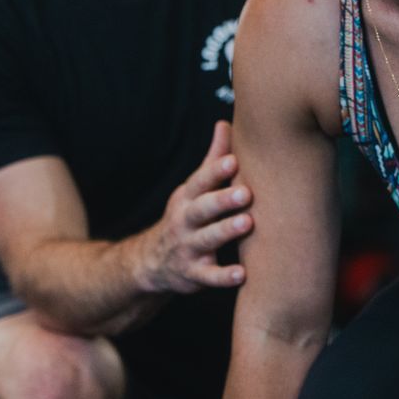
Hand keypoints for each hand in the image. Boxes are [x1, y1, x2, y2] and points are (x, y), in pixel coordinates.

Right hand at [142, 121, 254, 294]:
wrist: (151, 262)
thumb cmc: (186, 216)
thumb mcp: (193, 188)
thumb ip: (212, 159)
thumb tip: (225, 122)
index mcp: (188, 196)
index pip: (201, 181)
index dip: (216, 170)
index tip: (234, 160)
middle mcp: (185, 220)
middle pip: (203, 208)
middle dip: (223, 199)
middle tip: (246, 192)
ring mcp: (188, 247)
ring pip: (207, 239)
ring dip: (226, 231)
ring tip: (247, 223)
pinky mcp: (193, 274)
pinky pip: (209, 276)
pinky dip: (224, 277)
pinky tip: (243, 274)